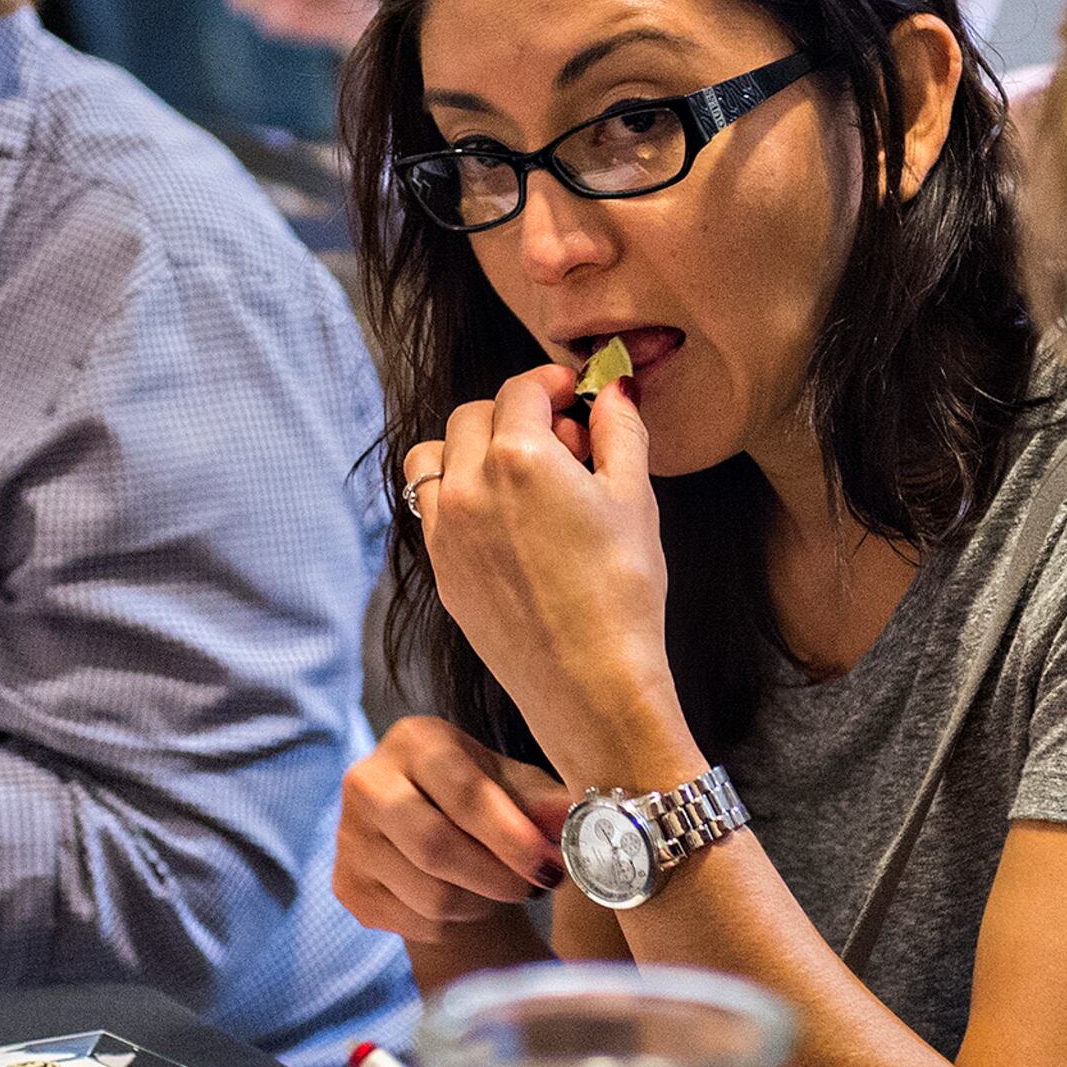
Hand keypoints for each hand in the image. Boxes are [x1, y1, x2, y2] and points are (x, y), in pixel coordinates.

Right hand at [334, 716, 569, 938]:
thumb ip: (544, 802)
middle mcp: (367, 782)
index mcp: (414, 741)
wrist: (432, 835)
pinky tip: (460, 899)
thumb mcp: (517, 788)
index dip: (512, 838)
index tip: (551, 867)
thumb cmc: (480, 801)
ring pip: (429, 896)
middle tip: (533, 887)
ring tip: (496, 887)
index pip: (464, 794)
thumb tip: (570, 817)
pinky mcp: (346, 885)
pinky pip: (414, 923)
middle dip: (497, 877)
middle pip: (435, 847)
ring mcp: (349, 837)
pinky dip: (451, 924)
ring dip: (480, 903)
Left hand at [406, 365, 681, 786]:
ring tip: (516, 474)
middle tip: (561, 441)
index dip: (551, 383)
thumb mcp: (635, 499)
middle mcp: (469, 485)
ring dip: (469, 448)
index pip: (521, 389)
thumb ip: (620, 431)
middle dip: (515, 414)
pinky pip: (431, 509)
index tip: (571, 393)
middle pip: (473, 416)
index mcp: (518, 455)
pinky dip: (456, 494)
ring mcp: (447, 531)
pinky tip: (502, 519)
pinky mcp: (442, 571)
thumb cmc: (622, 591)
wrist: (590, 683)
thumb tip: (612, 392)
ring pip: (433, 456)